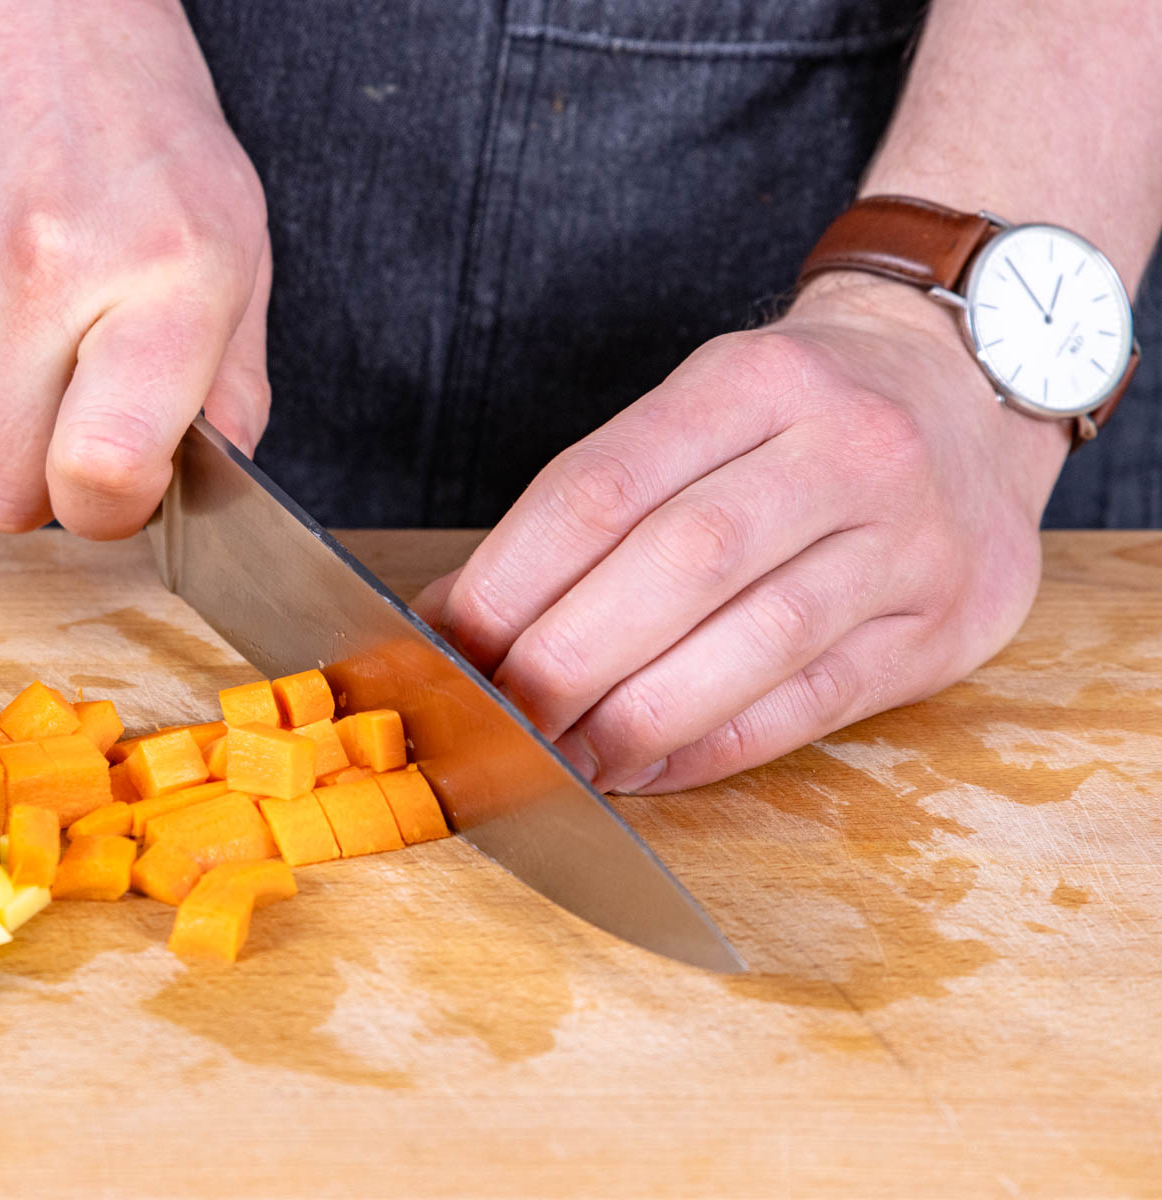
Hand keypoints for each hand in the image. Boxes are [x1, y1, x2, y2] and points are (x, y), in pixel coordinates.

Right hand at [0, 0, 270, 536]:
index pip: (104, 471)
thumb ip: (234, 374)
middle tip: (65, 425)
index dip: (107, 511)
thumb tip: (219, 475)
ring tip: (25, 313)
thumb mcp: (232, 235)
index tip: (116, 489)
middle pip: (1, 491)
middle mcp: (48, 275)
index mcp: (165, 279)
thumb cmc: (137, 121)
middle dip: (34, 484)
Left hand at [414, 277, 1069, 793]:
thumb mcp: (700, 407)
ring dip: (637, 716)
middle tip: (498, 718)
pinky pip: (814, 702)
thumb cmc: (798, 413)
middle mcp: (846, 448)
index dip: (512, 580)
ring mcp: (910, 539)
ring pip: (756, 641)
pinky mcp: (946, 625)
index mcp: (755, 380)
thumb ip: (591, 504)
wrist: (972, 384)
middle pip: (679, 565)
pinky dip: (714, 746)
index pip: (603, 488)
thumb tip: (460, 618)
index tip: (448, 644)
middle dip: (567, 658)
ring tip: (562, 759)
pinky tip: (644, 768)